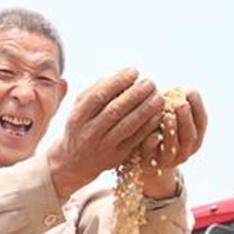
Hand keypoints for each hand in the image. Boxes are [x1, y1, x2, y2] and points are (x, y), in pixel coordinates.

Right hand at [47, 68, 163, 197]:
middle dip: (135, 94)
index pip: (99, 96)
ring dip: (145, 110)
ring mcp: (103, 147)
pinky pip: (135, 140)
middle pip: (115, 111)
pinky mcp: (116, 157)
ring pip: (127, 126)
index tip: (134, 71)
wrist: (75, 162)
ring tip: (158, 97)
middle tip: (150, 82)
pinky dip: (148, 126)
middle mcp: (89, 133)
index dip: (118, 82)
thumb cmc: (81, 127)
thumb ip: (93, 91)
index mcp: (77, 117)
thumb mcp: (78, 108)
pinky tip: (158, 114)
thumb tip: (117, 75)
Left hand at [137, 89, 207, 198]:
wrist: (139, 155)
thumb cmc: (156, 126)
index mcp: (194, 138)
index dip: (198, 107)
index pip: (202, 123)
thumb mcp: (168, 113)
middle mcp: (184, 152)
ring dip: (171, 131)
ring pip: (173, 148)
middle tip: (181, 104)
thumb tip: (183, 89)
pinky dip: (153, 143)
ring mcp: (167, 160)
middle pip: (190, 137)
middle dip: (186, 120)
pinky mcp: (149, 164)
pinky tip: (152, 133)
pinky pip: (152, 154)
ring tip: (166, 116)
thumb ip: (175, 105)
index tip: (191, 91)